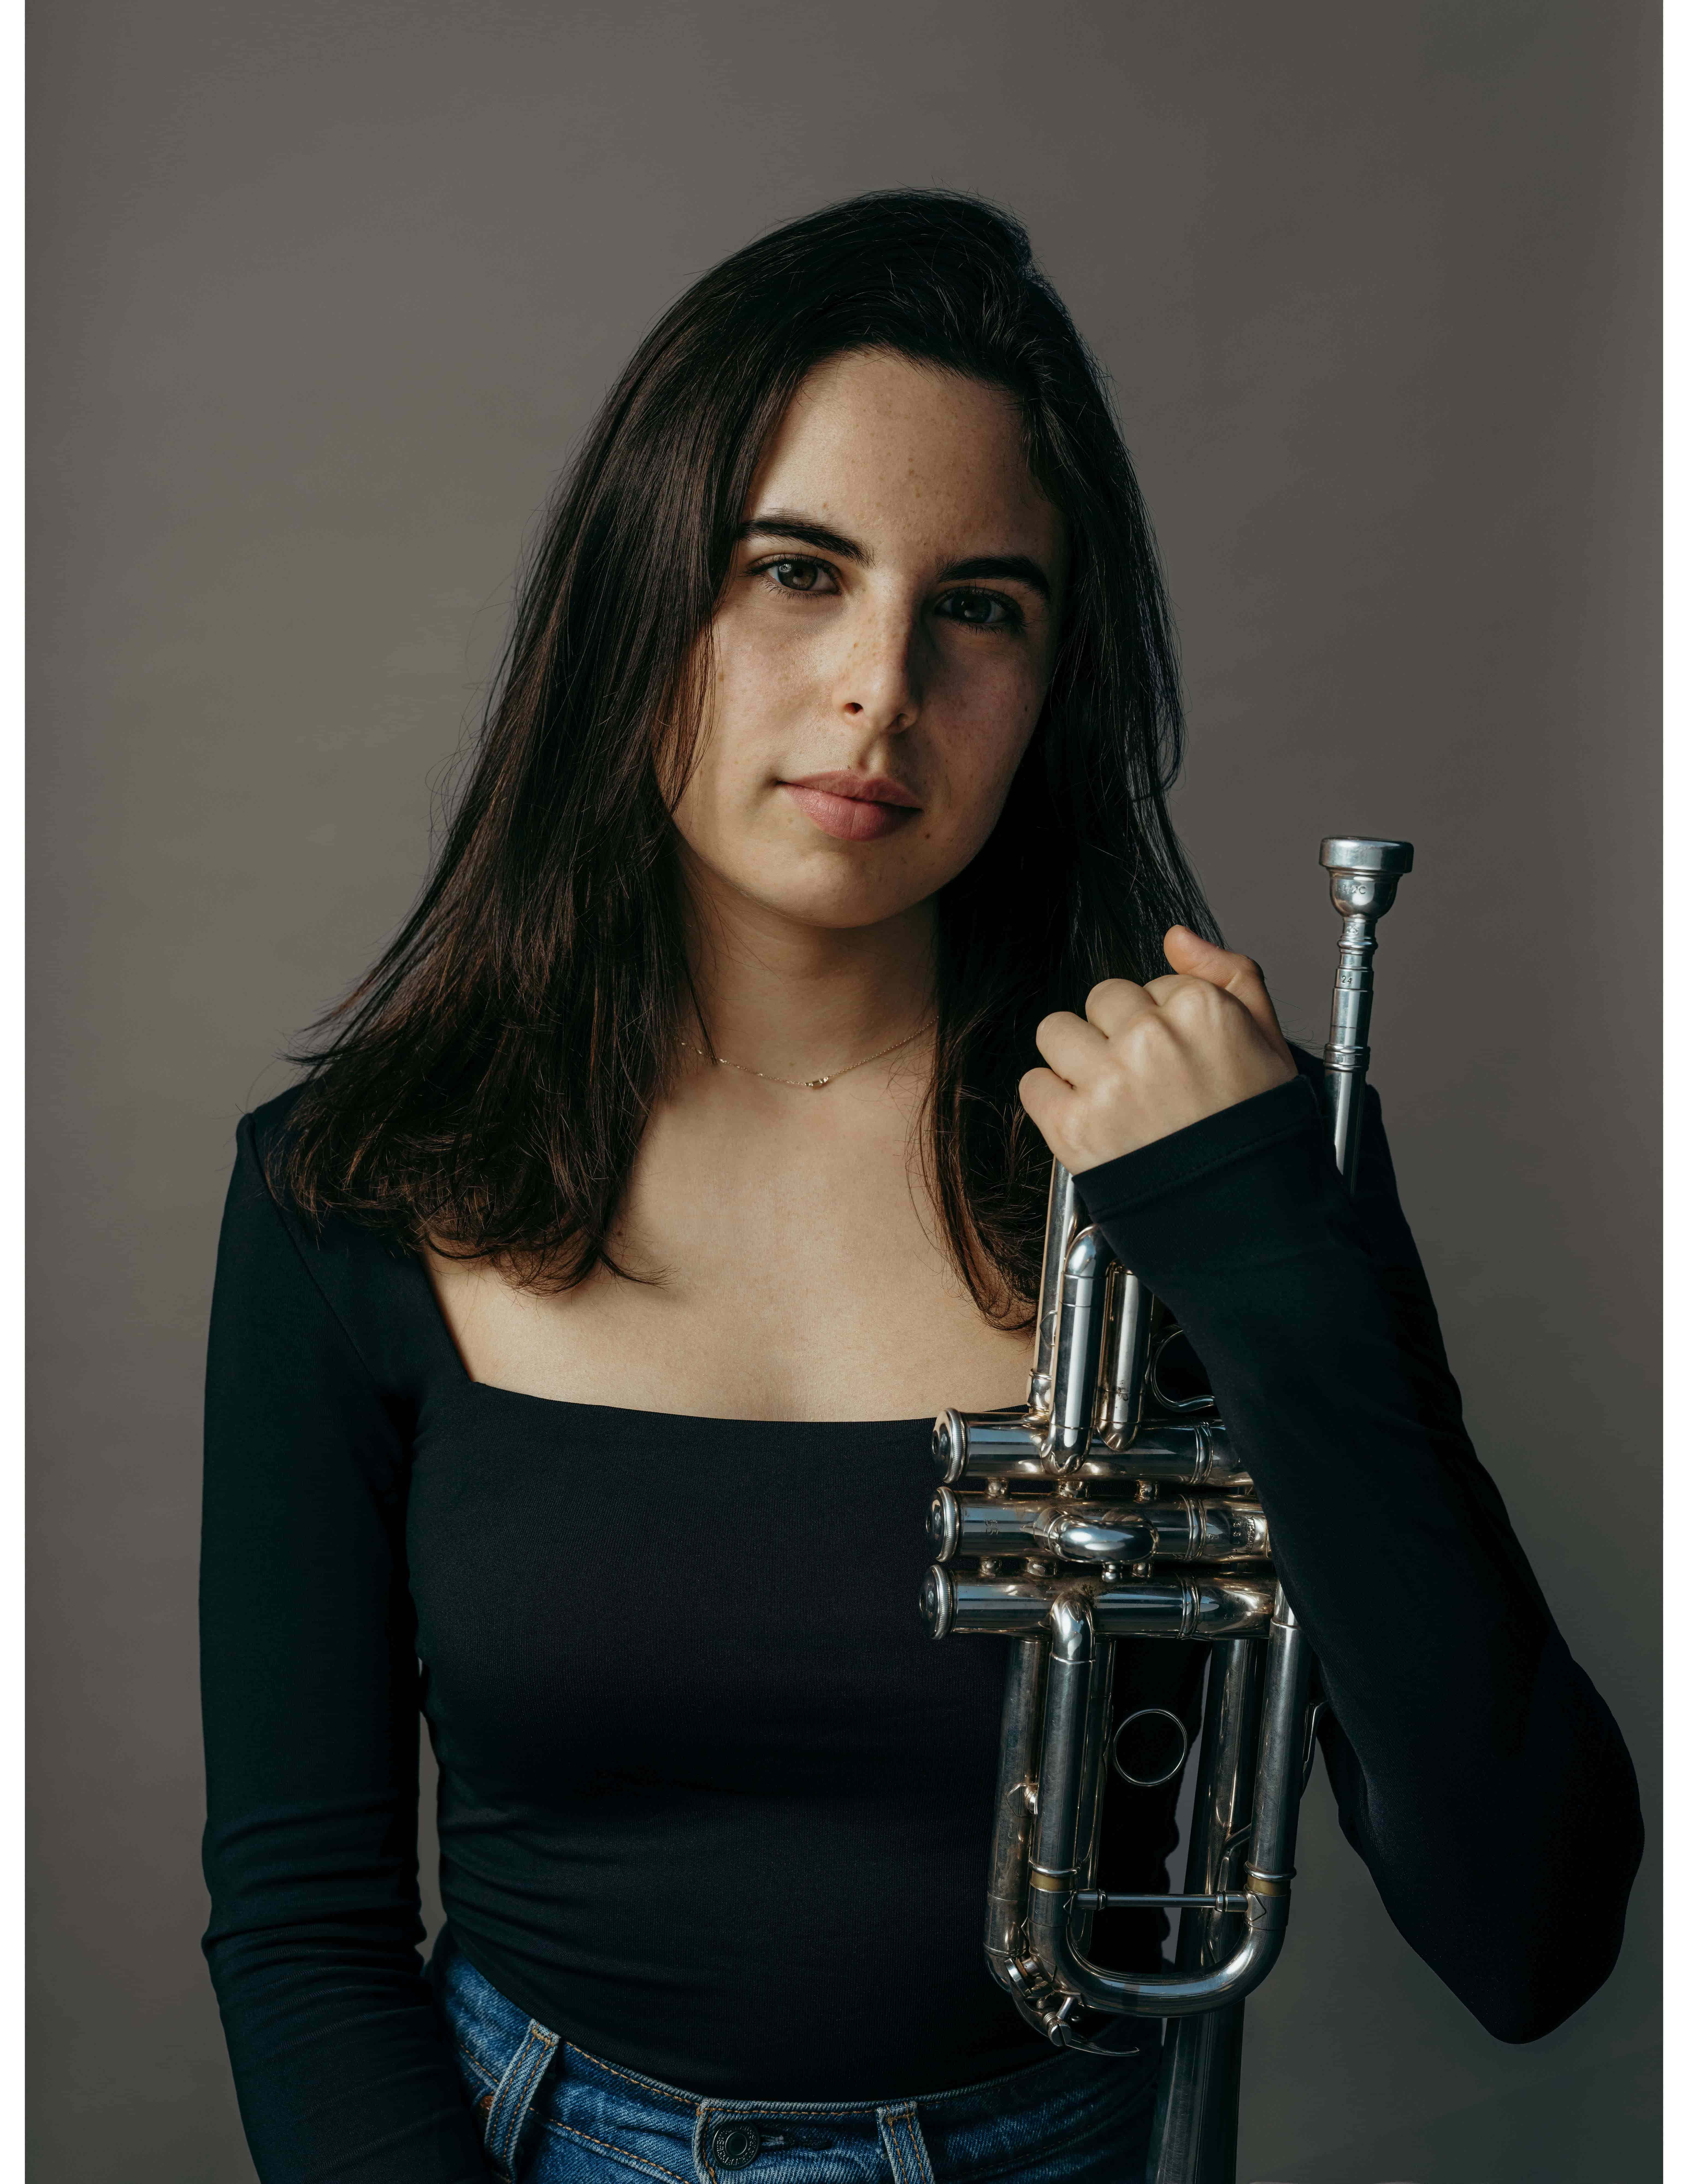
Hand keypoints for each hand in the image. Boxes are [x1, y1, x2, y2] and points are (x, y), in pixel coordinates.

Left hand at [1020, 926, 1296, 1173]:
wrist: (1247, 1217)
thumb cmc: (1257, 1130)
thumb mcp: (1269, 1041)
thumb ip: (1230, 974)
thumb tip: (1176, 937)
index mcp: (1200, 1009)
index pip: (1153, 984)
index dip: (1165, 1021)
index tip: (1180, 1058)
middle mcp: (1150, 1038)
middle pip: (1101, 1000)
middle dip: (1117, 1032)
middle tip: (1144, 1078)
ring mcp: (1109, 1083)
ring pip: (1056, 1032)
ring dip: (1075, 1058)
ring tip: (1111, 1093)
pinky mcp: (1073, 1127)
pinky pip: (1032, 1085)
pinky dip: (1051, 1101)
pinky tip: (1088, 1120)